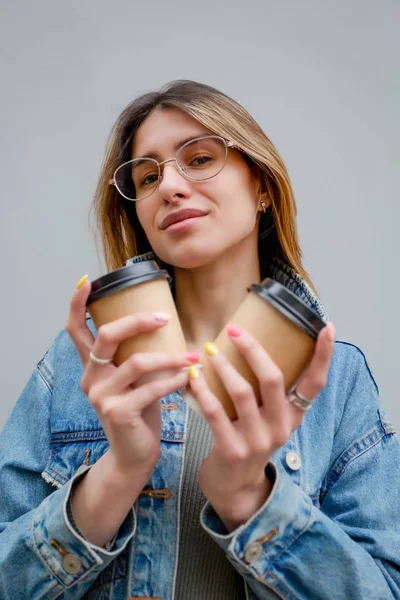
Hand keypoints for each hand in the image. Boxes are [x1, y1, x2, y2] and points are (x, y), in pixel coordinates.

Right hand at [66, 277, 197, 476]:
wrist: (134, 456)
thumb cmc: (139, 412)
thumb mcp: (135, 380)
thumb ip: (138, 356)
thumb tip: (165, 323)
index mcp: (92, 367)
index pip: (76, 330)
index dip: (78, 304)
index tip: (86, 280)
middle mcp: (90, 378)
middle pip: (107, 336)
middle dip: (137, 322)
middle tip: (165, 318)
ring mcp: (100, 396)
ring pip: (136, 362)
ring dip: (169, 357)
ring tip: (192, 357)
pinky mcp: (117, 412)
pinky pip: (151, 388)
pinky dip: (173, 381)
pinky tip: (187, 377)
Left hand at [188, 322, 335, 530]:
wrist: (234, 487)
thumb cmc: (248, 439)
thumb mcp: (268, 418)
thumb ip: (266, 391)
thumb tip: (250, 344)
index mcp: (293, 415)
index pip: (316, 383)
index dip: (323, 355)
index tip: (327, 326)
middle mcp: (281, 427)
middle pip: (272, 379)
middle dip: (253, 349)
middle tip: (234, 330)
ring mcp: (258, 440)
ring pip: (242, 392)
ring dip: (223, 367)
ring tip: (209, 350)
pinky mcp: (232, 449)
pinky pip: (215, 412)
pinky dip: (202, 390)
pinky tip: (193, 376)